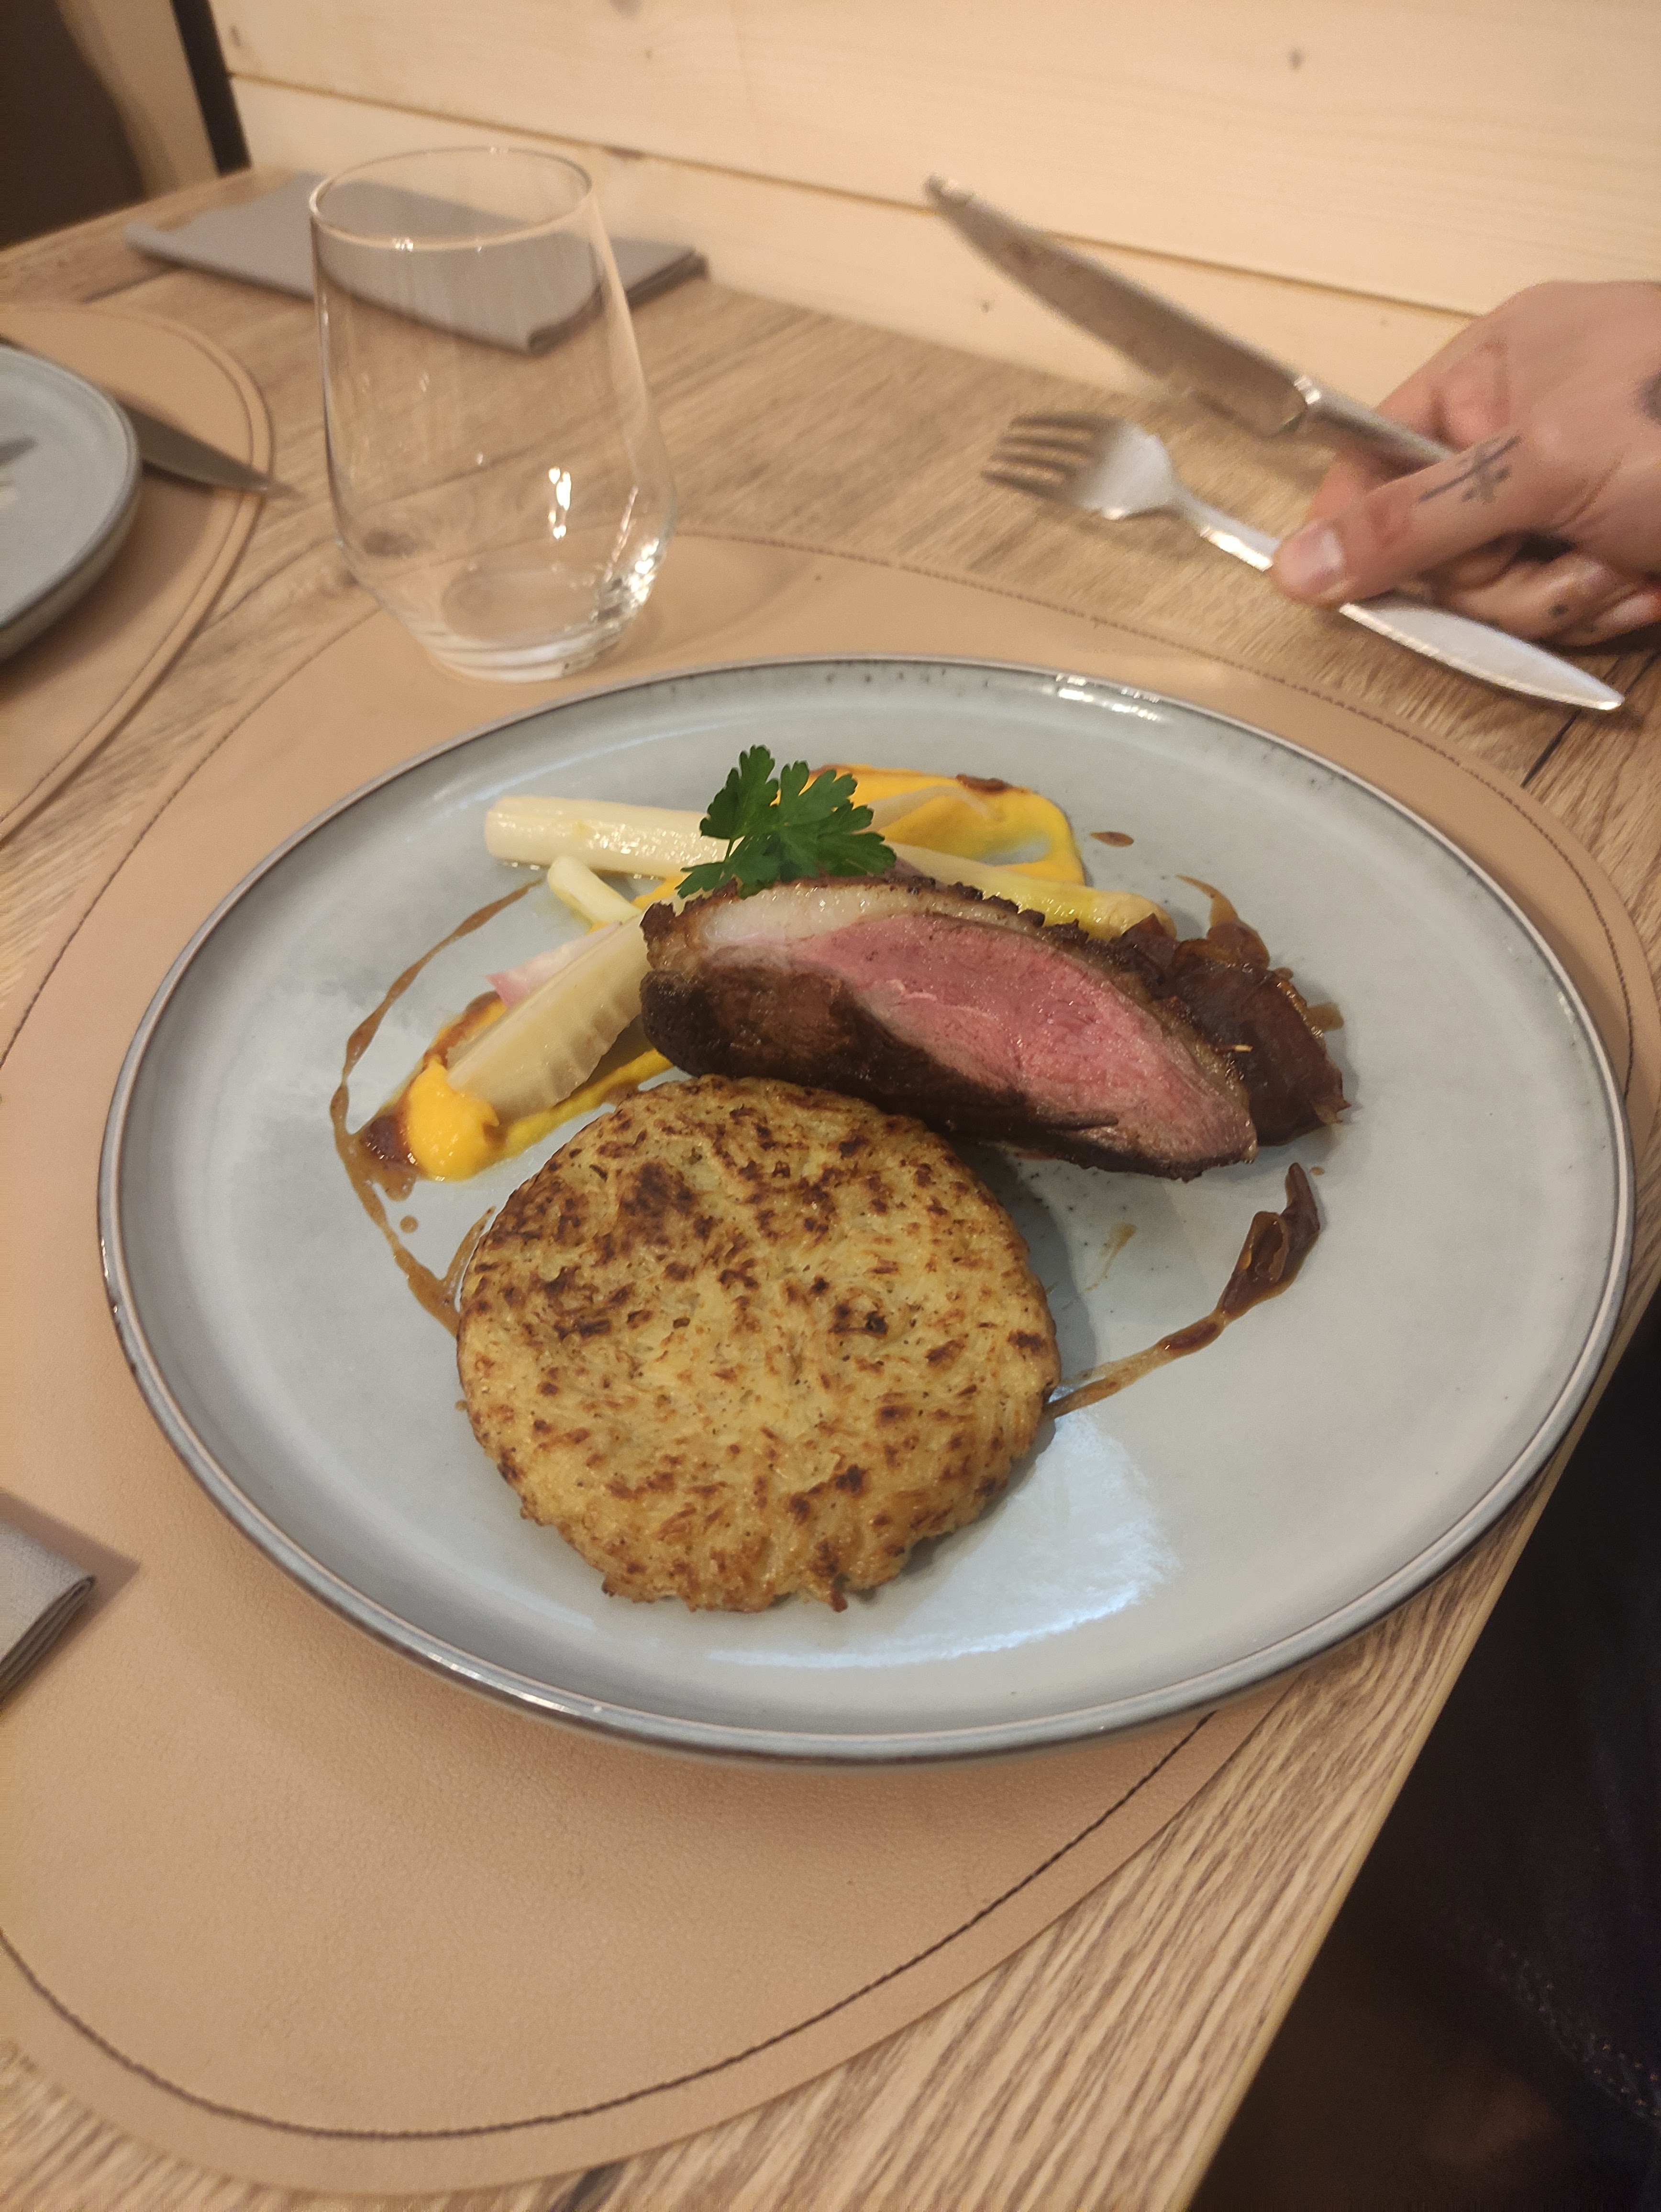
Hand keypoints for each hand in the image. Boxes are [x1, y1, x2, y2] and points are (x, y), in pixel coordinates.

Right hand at [1272, 282, 1660, 644]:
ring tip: (1630, 557)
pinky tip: (1653, 578)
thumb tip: (1294, 568)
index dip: (1361, 531)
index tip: (1356, 585)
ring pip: (1501, 601)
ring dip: (1566, 599)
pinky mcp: (1611, 553)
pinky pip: (1562, 619)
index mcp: (1494, 371)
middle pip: (1436, 552)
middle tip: (1566, 547)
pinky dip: (1611, 613)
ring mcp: (1570, 500)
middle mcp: (1524, 433)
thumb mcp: (1543, 462)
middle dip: (1503, 575)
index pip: (1371, 460)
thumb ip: (1414, 521)